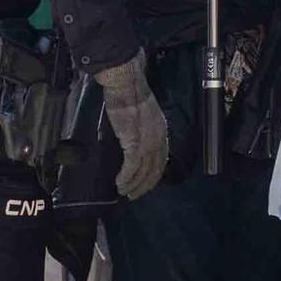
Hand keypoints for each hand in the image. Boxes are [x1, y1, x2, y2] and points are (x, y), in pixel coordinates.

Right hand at [93, 53, 166, 198]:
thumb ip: (143, 127)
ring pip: (143, 171)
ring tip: (124, 192)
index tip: (145, 183)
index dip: (153, 174)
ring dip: (133, 184)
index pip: (161, 159)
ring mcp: (148, 142)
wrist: (126, 85)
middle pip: (155, 169)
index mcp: (161, 131)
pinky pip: (131, 167)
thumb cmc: (130, 94)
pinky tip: (119, 183)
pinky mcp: (134, 143)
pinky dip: (125, 177)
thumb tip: (135, 138)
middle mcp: (158, 139)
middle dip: (144, 185)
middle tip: (133, 195)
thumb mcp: (143, 113)